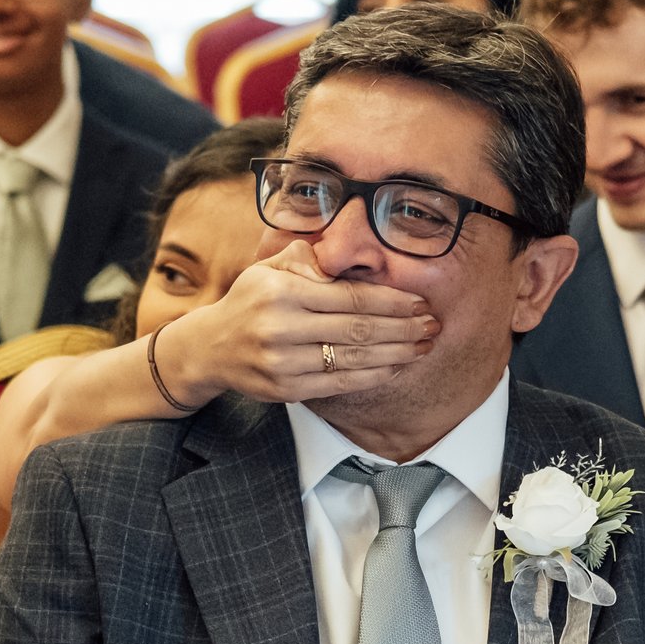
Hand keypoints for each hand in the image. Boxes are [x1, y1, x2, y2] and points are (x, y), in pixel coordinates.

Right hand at [157, 241, 438, 406]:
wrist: (211, 347)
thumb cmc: (252, 300)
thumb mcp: (271, 267)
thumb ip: (309, 259)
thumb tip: (351, 254)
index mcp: (281, 291)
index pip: (350, 297)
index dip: (391, 301)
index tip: (420, 302)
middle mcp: (280, 327)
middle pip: (358, 330)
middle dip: (403, 328)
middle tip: (433, 325)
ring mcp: (282, 362)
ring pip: (354, 360)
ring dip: (397, 354)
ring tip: (423, 346)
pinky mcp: (286, 389)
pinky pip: (341, 383)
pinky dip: (374, 375)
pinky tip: (396, 366)